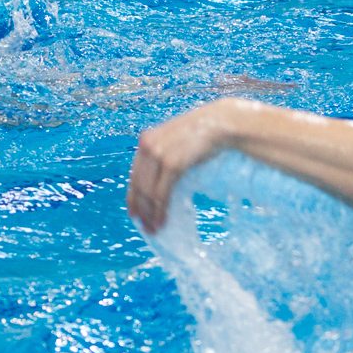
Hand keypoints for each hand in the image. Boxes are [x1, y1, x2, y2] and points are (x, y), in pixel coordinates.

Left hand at [127, 100, 234, 234]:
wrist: (220, 123)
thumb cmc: (201, 134)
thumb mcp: (175, 141)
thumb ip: (164, 154)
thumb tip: (159, 179)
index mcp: (146, 140)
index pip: (134, 174)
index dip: (132, 197)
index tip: (134, 214)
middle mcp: (147, 146)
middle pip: (139, 186)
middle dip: (141, 210)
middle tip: (146, 228)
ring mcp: (159, 154)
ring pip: (148, 192)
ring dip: (150, 214)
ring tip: (154, 229)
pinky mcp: (172, 164)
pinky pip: (161, 193)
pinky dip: (160, 210)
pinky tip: (162, 221)